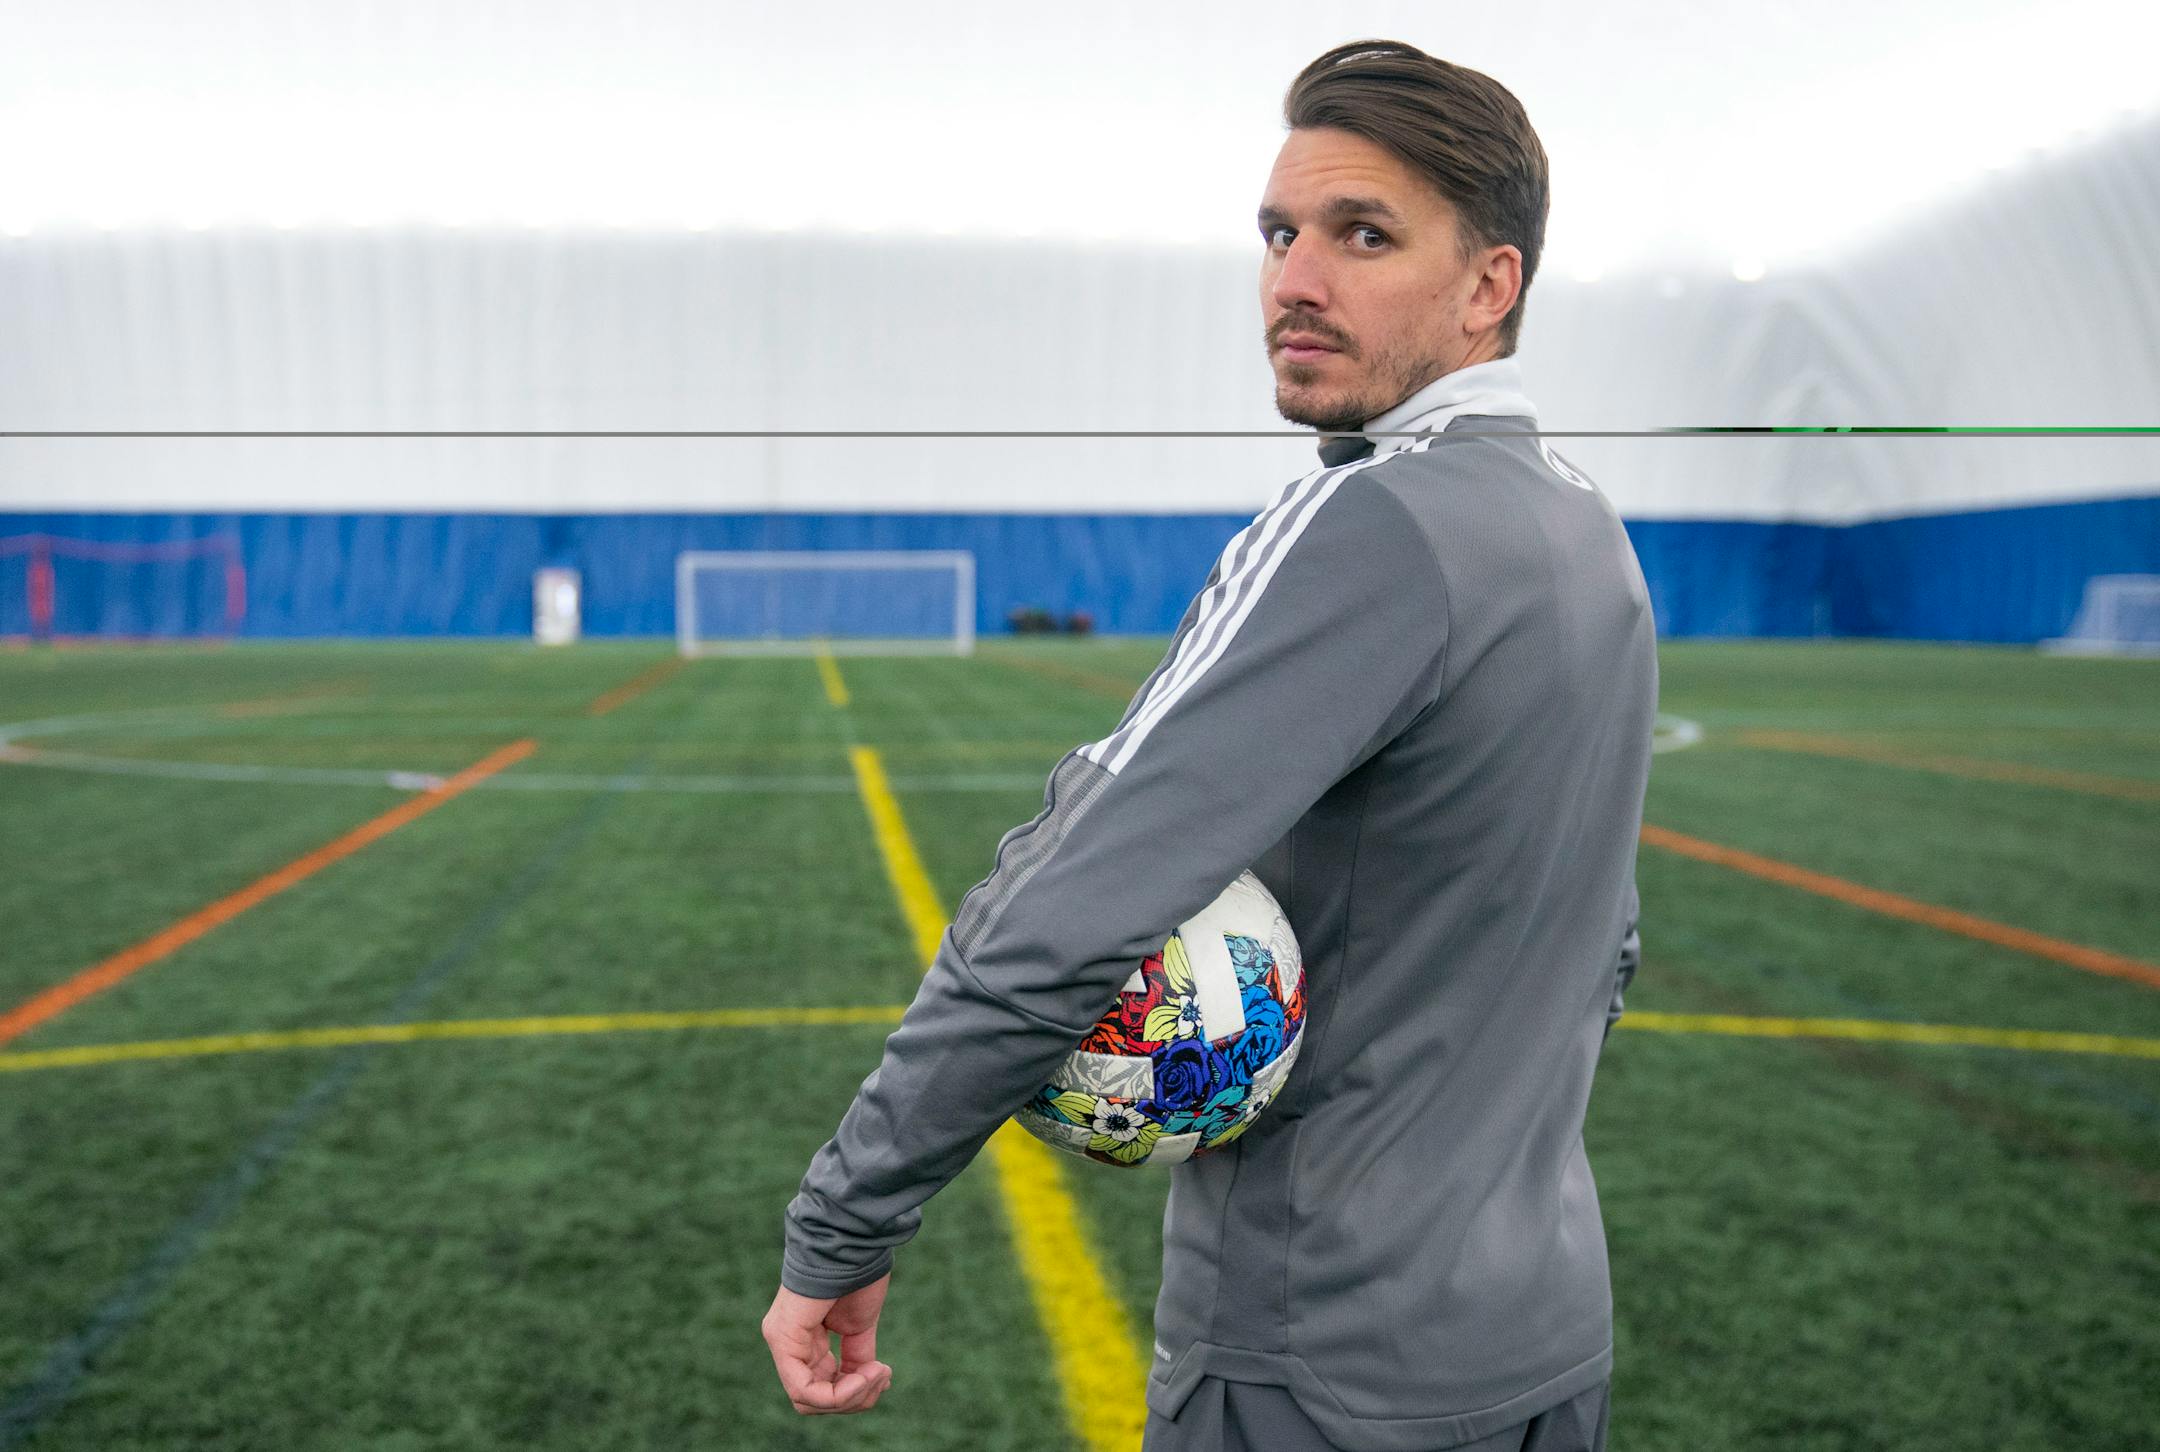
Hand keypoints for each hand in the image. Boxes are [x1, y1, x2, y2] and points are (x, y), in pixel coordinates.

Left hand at [761, 1273, 893, 1414]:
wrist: (853, 1243)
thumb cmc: (856, 1276)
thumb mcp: (857, 1327)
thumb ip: (855, 1358)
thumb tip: (864, 1384)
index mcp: (804, 1341)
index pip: (820, 1389)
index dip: (856, 1392)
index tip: (885, 1374)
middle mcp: (787, 1344)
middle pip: (815, 1401)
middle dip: (855, 1397)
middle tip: (882, 1376)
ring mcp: (781, 1341)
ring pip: (810, 1400)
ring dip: (853, 1395)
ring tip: (878, 1372)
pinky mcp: (782, 1338)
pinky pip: (804, 1389)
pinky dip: (841, 1392)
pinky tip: (866, 1375)